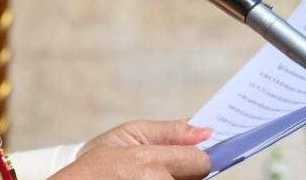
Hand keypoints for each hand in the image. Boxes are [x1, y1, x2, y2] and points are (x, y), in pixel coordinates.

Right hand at [51, 120, 212, 179]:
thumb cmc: (100, 160)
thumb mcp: (130, 133)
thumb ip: (170, 131)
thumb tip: (206, 131)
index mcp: (150, 163)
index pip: (201, 161)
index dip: (194, 155)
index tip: (186, 153)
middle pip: (197, 178)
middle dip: (185, 170)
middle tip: (159, 167)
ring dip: (176, 178)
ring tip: (149, 175)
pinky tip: (148, 179)